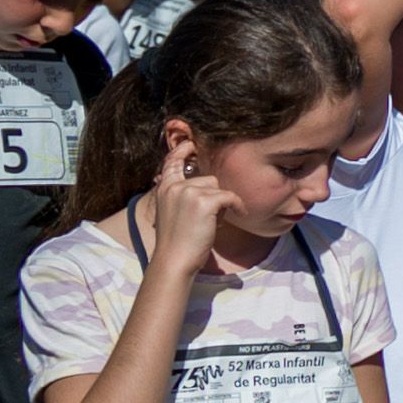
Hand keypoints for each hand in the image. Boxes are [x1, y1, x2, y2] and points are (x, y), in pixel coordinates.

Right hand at [139, 148, 229, 269]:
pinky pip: (230, 197)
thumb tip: (204, 183)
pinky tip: (236, 215)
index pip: (172, 163)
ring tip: (210, 223)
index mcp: (164, 189)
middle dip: (214, 196)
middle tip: (205, 219)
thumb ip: (181, 195)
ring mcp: (189, 192)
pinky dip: (237, 206)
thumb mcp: (172, 212)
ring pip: (219, 188)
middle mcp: (175, 186)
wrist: (174, 259)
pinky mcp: (205, 201)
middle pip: (208, 179)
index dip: (182, 151)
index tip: (190, 143)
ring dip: (221, 204)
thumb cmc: (177, 240)